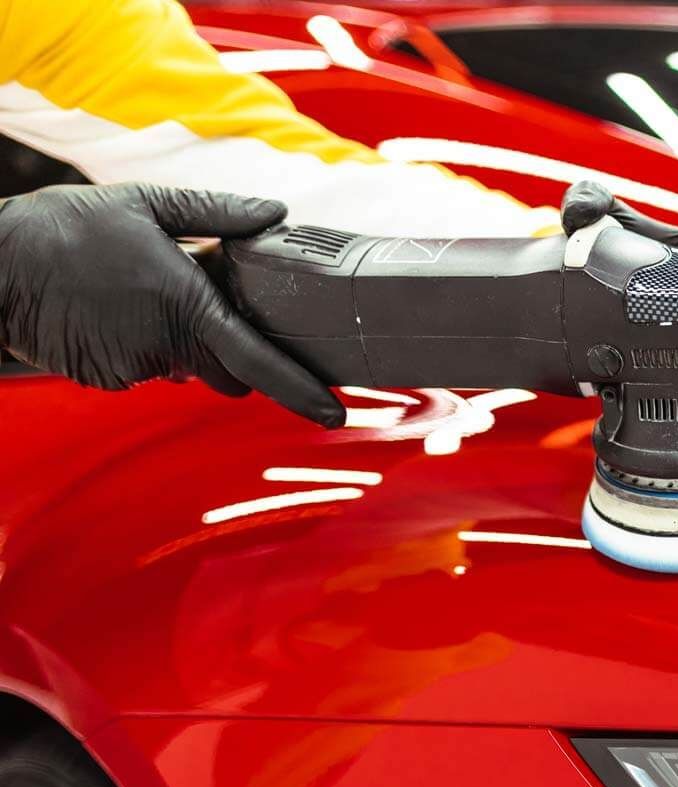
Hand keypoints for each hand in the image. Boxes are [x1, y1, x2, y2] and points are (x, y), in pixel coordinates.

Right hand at [0, 184, 343, 426]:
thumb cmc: (64, 228)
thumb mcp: (145, 204)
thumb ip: (217, 213)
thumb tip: (275, 213)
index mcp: (185, 305)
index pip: (258, 360)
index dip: (300, 390)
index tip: (333, 411)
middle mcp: (165, 346)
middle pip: (229, 372)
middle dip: (233, 353)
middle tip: (206, 304)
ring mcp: (134, 367)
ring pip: (184, 367)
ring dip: (180, 341)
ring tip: (138, 293)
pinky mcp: (107, 378)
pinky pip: (144, 367)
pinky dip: (141, 345)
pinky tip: (112, 309)